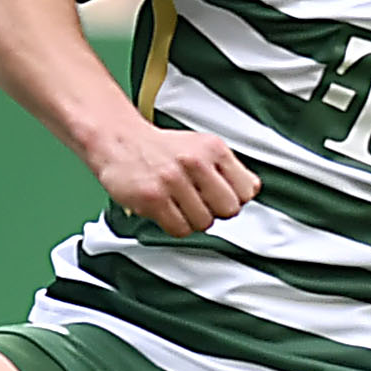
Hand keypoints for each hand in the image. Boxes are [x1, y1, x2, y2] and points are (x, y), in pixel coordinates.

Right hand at [91, 121, 258, 233]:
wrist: (119, 141)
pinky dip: (175, 226)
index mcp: (213, 148)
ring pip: (204, 223)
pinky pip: (179, 229)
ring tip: (179, 205)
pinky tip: (167, 211)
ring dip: (192, 220)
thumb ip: (227, 168)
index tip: (220, 196)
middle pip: (229, 210)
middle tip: (199, 203)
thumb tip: (251, 192)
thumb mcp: (201, 146)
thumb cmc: (161, 149)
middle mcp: (195, 161)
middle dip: (215, 211)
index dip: (234, 198)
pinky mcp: (153, 198)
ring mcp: (173, 180)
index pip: (247, 190)